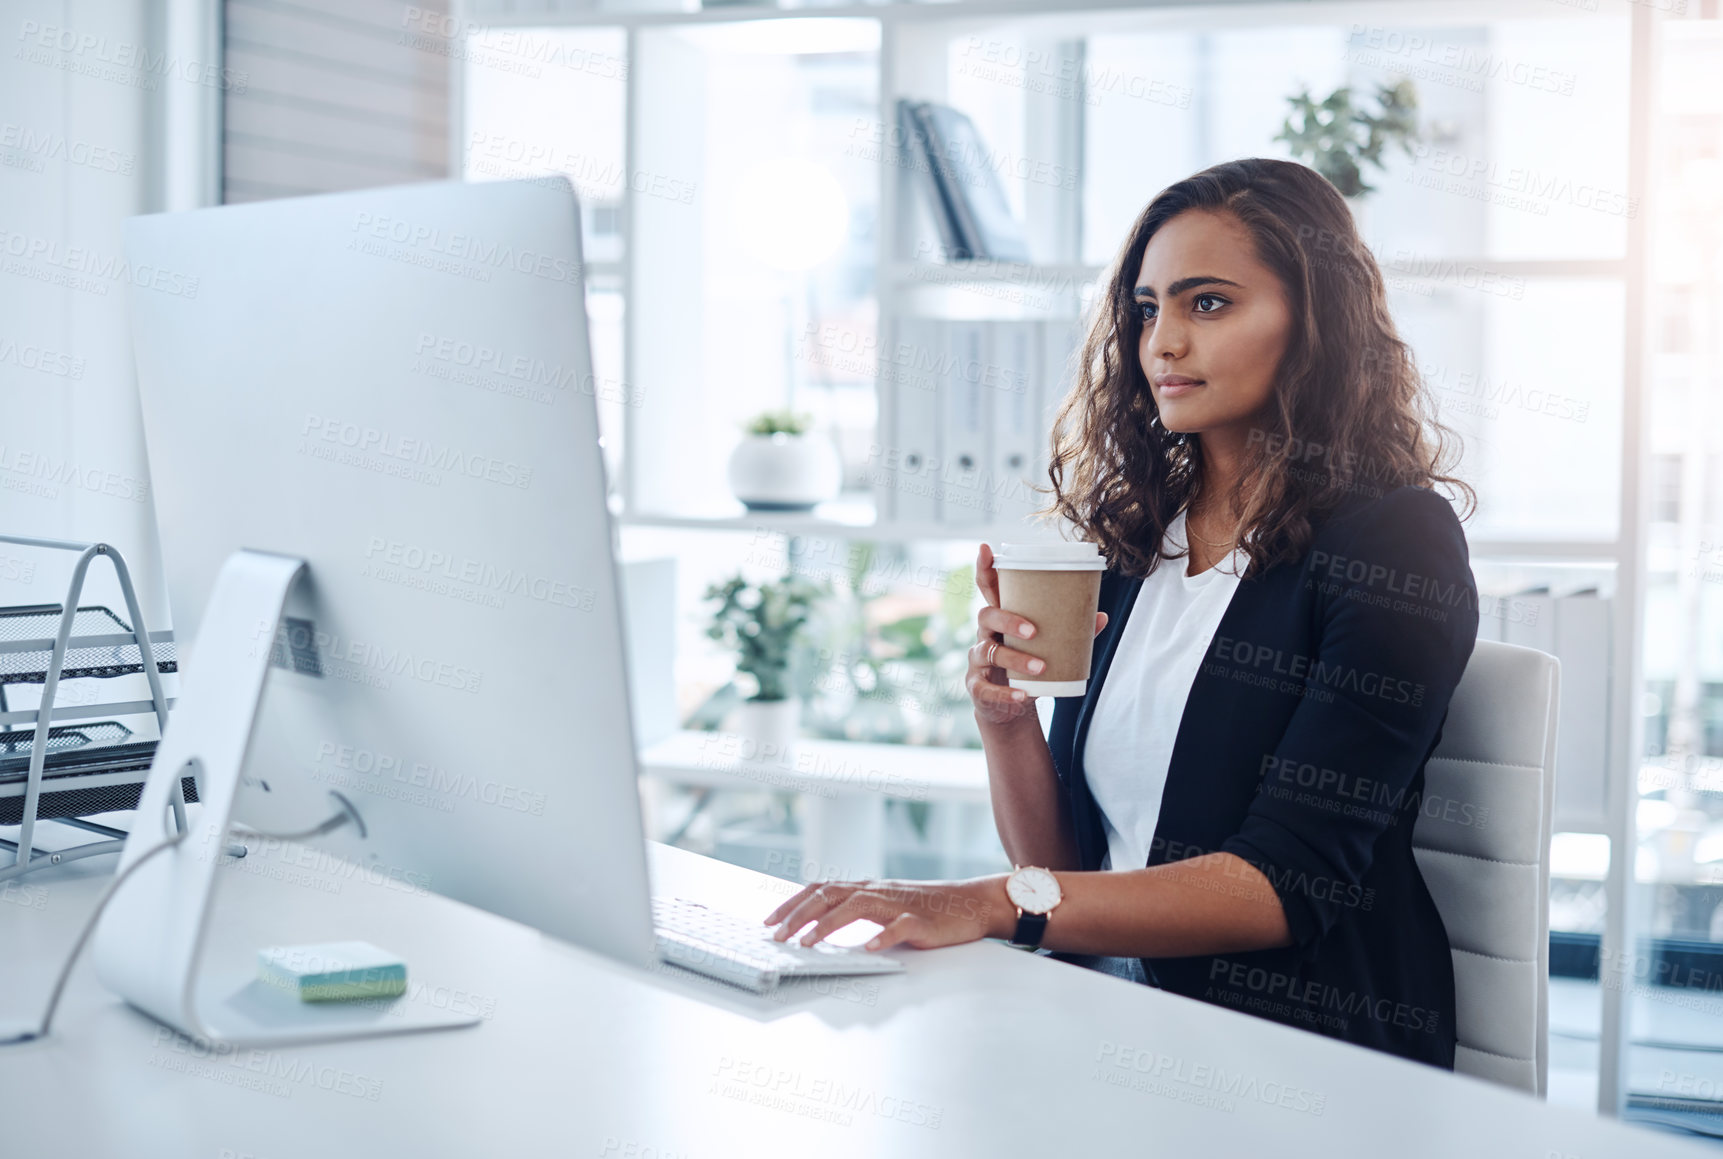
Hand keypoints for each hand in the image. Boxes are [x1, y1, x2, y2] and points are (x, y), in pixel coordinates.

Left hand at [763, 875, 1010, 950]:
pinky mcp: (921, 921)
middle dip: (798, 915)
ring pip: (856, 906)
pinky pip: (899, 927)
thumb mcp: (886, 906)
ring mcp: (898, 904)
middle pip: (830, 894)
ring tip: (806, 943)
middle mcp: (877, 891)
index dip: (793, 903)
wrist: (971, 903)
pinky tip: (868, 947)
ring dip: (827, 925)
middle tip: (776, 936)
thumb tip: (820, 926)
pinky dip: (883, 936)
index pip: (821, 889)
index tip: (769, 921)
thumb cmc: (927, 909)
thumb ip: (858, 911)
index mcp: (867, 888)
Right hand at [968, 542, 1107, 725]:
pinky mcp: (977, 687)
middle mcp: (984, 634)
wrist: (1008, 709)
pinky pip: (986, 689)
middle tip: (1034, 631)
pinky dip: (1005, 694)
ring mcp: (978, 661)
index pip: (987, 589)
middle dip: (1008, 620)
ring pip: (989, 652)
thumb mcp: (1044, 649)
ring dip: (1015, 659)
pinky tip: (1022, 696)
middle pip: (986, 615)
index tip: (986, 548)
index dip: (984, 568)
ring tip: (1040, 667)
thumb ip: (1069, 632)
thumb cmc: (1026, 669)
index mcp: (1000, 619)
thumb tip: (1101, 617)